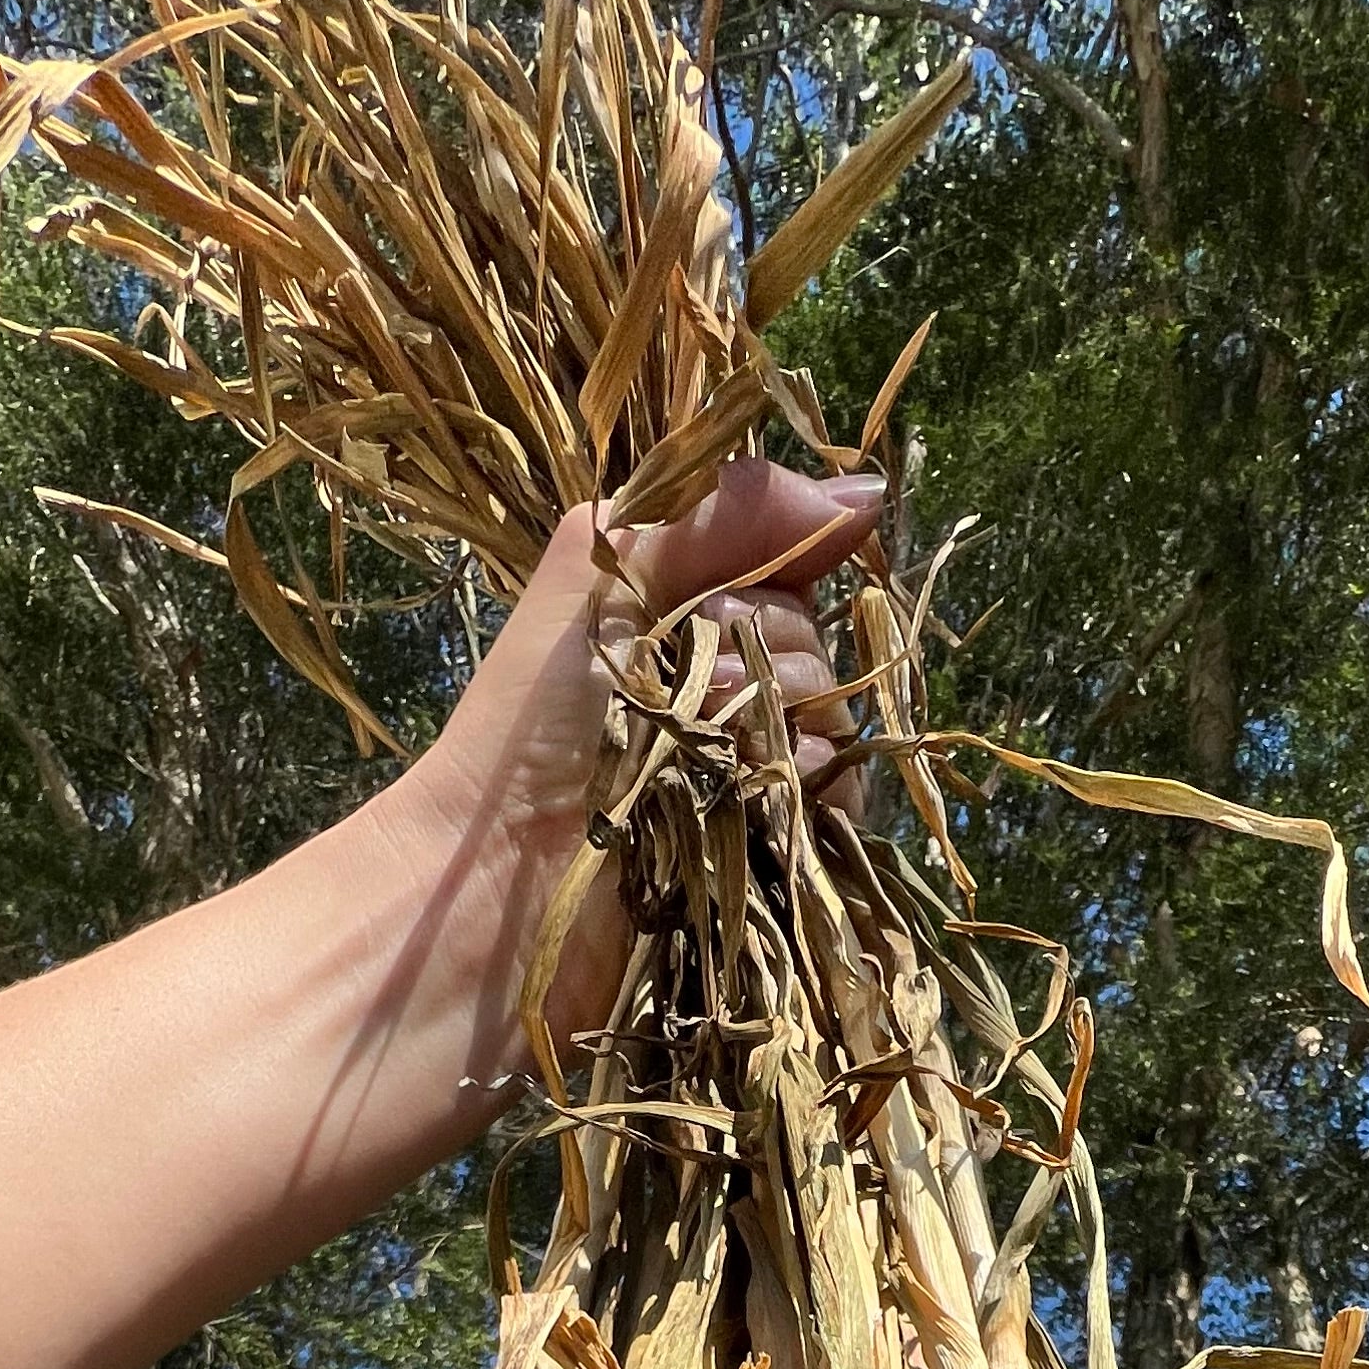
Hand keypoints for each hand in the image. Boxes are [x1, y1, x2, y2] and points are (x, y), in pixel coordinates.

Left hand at [404, 462, 884, 1055]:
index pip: (794, 566)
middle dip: (769, 643)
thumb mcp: (605, 574)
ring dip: (778, 715)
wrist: (504, 876)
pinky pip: (841, 802)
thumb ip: (720, 513)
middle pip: (822, 638)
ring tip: (702, 742)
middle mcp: (734, 694)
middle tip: (692, 677)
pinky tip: (748, 790)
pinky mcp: (777, 855)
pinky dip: (802, 785)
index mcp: (694, 621)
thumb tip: (864, 492)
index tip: (747, 580)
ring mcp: (759, 776)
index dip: (787, 562)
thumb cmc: (532, 725)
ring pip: (837, 719)